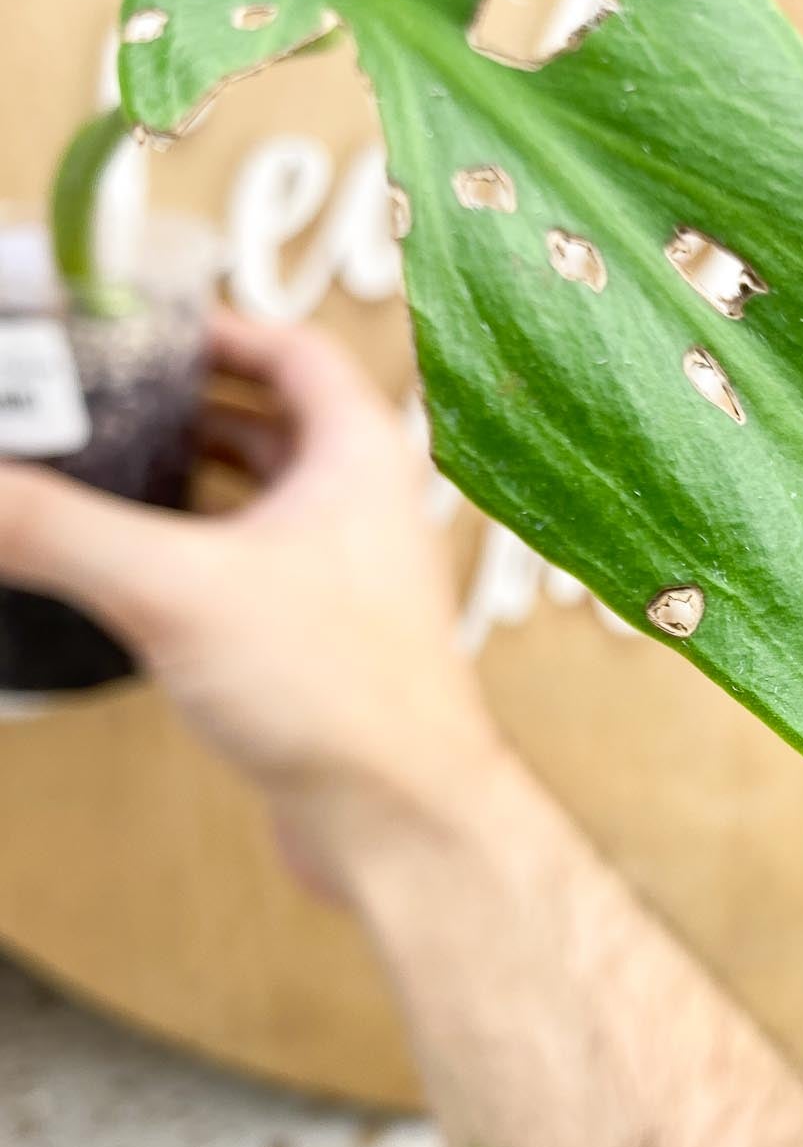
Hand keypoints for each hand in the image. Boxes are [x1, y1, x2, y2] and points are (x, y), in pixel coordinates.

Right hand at [0, 310, 503, 895]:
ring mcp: (349, 581)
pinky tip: (140, 578)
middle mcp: (365, 511)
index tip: (148, 327)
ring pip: (265, 504)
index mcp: (359, 458)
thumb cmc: (343, 697)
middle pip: (275, 424)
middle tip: (113, 398)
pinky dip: (201, 558)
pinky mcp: (325, 646)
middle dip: (190, 407)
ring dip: (194, 485)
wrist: (400, 819)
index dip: (219, 329)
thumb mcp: (170, 590)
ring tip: (114, 475)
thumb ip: (58, 531)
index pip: (294, 351)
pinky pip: (256, 575)